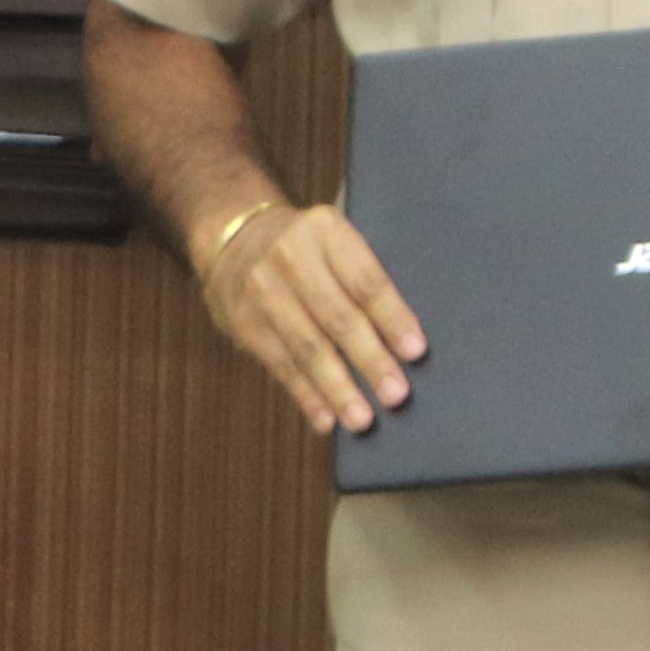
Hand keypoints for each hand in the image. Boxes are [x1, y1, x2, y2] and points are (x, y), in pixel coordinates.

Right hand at [202, 199, 423, 434]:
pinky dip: (305, 395)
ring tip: (362, 419)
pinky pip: (280, 365)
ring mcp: (262, 293)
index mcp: (326, 231)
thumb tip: (408, 334)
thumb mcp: (335, 237)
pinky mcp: (244, 324)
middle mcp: (290, 259)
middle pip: (338, 318)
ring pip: (306, 348)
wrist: (233, 237)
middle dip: (369, 360)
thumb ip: (362, 273)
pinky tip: (326, 419)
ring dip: (337, 389)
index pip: (366, 281)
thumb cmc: (309, 245)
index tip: (416, 352)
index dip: (393, 318)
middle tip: (396, 395)